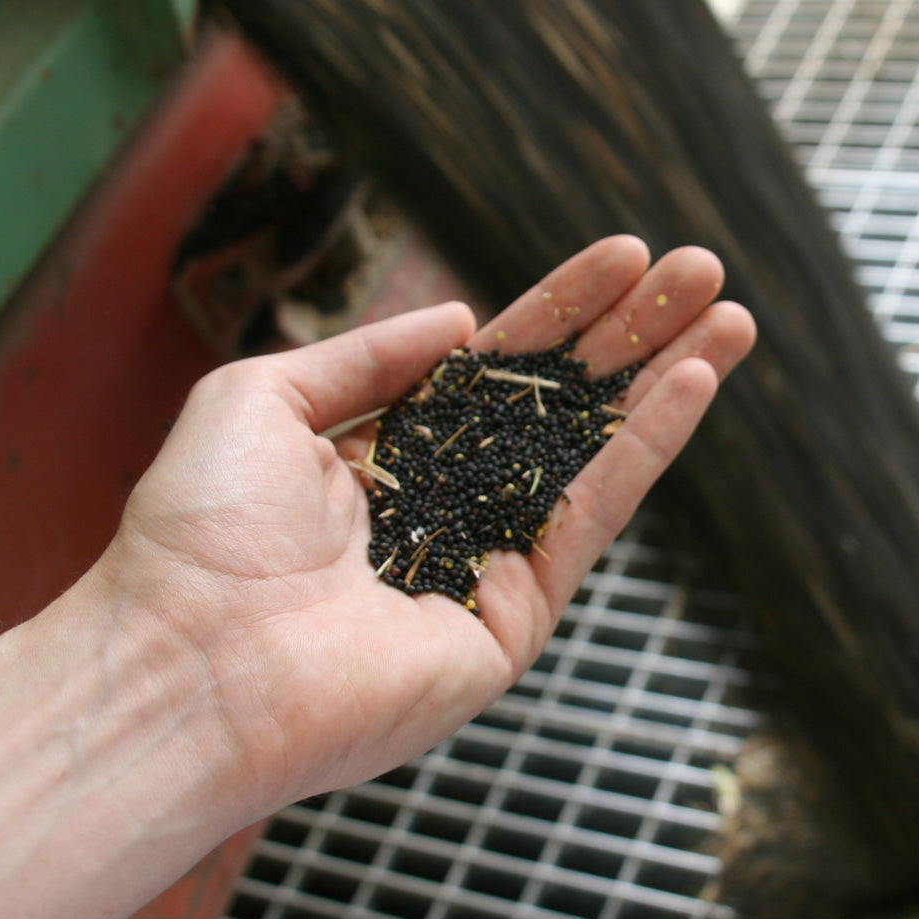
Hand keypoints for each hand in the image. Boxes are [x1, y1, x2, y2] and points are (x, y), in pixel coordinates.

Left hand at [95, 235, 754, 816]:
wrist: (188, 663)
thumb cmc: (200, 532)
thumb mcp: (261, 397)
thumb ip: (367, 354)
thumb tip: (460, 319)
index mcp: (387, 452)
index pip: (496, 365)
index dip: (562, 308)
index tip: (627, 256)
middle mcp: (445, 503)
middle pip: (561, 403)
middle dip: (633, 336)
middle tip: (703, 270)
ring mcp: (485, 562)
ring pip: (593, 455)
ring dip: (665, 384)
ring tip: (730, 317)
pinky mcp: (514, 618)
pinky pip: (589, 519)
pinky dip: (644, 452)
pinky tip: (690, 387)